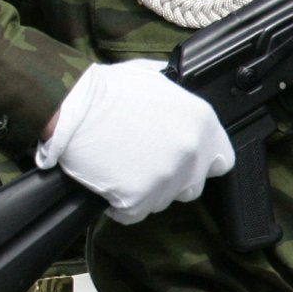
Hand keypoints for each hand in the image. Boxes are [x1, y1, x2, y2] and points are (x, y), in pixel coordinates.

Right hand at [36, 60, 233, 223]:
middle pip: (191, 186)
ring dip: (143, 191)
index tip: (180, 159)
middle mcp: (191, 153)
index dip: (200, 162)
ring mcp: (166, 178)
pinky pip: (132, 213)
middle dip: (169, 179)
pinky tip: (107, 183)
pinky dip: (119, 205)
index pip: (222, 160)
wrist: (69, 106)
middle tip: (141, 162)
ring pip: (162, 201)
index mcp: (201, 122)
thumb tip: (176, 100)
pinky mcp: (138, 198)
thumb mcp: (152, 78)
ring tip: (118, 169)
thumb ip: (176, 96)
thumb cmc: (104, 90)